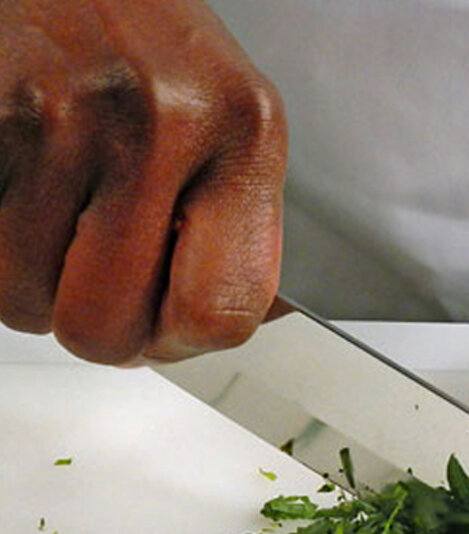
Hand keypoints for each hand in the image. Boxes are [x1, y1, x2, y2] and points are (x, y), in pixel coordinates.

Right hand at [0, 0, 286, 363]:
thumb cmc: (157, 55)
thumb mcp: (235, 130)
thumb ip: (243, 233)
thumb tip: (245, 322)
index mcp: (243, 136)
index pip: (221, 313)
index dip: (182, 343)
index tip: (165, 327)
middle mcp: (157, 124)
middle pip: (106, 330)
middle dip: (98, 324)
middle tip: (102, 276)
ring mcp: (59, 120)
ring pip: (24, 304)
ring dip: (40, 283)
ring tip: (64, 214)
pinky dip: (1, 250)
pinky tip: (30, 197)